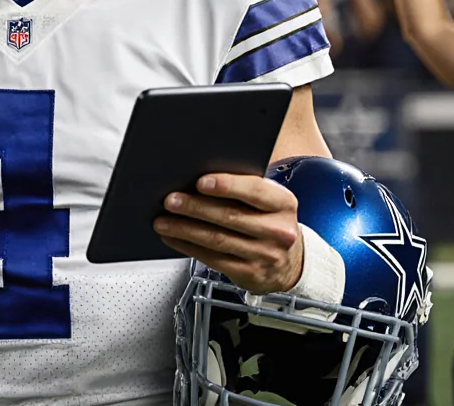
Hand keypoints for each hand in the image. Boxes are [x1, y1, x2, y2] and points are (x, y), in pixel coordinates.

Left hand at [154, 173, 303, 294]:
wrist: (289, 263)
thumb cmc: (270, 222)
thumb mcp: (269, 203)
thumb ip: (243, 190)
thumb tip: (198, 180)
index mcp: (283, 203)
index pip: (254, 191)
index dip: (226, 185)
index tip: (200, 182)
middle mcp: (278, 230)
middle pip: (230, 216)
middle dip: (195, 207)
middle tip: (171, 200)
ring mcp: (265, 254)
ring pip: (217, 239)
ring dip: (185, 229)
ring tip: (163, 221)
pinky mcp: (249, 273)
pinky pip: (213, 258)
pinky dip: (188, 246)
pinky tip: (173, 238)